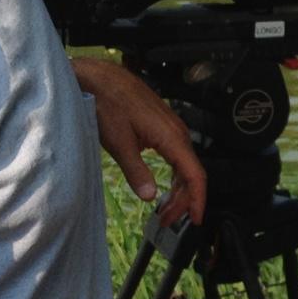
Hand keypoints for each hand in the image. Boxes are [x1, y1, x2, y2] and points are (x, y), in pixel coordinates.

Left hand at [70, 57, 206, 226]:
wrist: (99, 78)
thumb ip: (136, 170)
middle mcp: (177, 131)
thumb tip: (149, 196)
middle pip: (191, 173)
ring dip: (178, 189)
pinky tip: (164, 186)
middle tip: (168, 220)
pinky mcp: (162, 126)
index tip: (195, 219)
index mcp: (171, 137)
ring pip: (184, 165)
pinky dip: (174, 175)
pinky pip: (177, 155)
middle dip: (184, 200)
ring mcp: (171, 127)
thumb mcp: (118, 142)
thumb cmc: (107, 103)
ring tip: (165, 209)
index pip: (195, 174)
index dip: (198, 199)